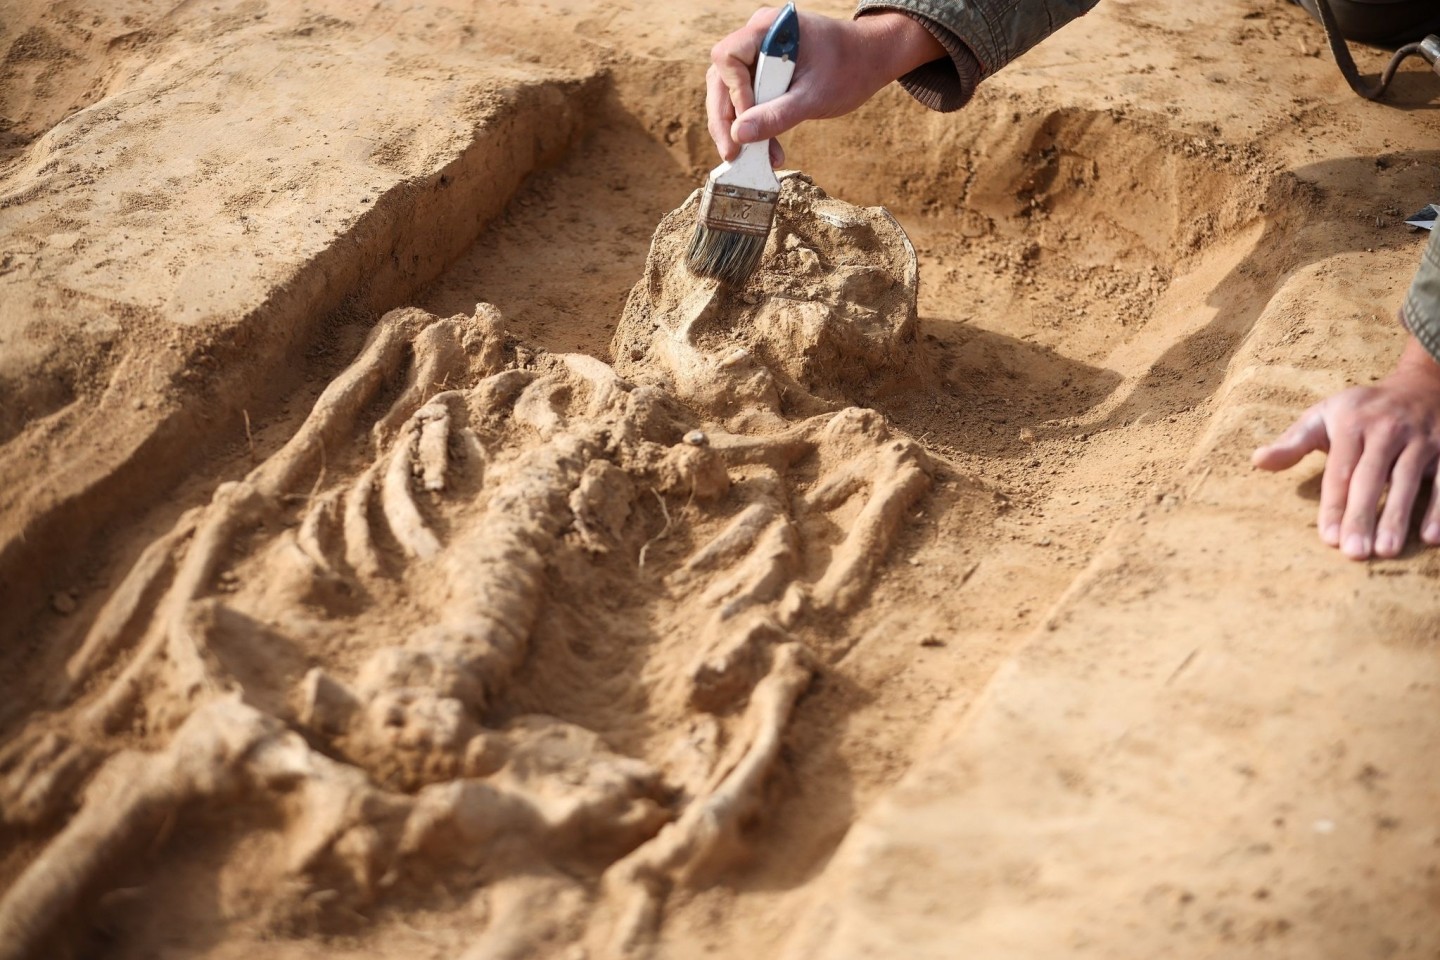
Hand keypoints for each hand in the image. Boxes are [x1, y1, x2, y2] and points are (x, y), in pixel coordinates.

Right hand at [706, 8, 944, 164]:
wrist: (870, 59)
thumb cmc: (850, 69)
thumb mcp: (815, 98)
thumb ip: (777, 116)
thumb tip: (739, 136)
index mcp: (770, 29)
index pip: (728, 57)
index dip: (734, 93)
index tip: (749, 122)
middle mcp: (758, 36)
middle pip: (721, 77)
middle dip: (725, 119)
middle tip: (733, 154)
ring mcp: (758, 53)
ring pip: (728, 91)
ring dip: (737, 127)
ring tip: (751, 158)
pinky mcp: (763, 70)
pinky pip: (745, 97)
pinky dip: (751, 124)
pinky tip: (766, 149)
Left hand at [1253, 335, 1439, 558]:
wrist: (1422, 384)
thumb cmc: (1361, 411)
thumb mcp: (1323, 416)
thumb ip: (1292, 442)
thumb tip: (1258, 461)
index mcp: (1351, 423)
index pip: (1340, 471)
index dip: (1334, 506)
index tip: (1329, 539)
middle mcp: (1387, 429)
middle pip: (1371, 478)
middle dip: (1362, 516)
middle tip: (1354, 553)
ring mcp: (1421, 438)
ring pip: (1410, 480)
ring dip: (1398, 517)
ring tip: (1387, 551)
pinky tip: (1431, 538)